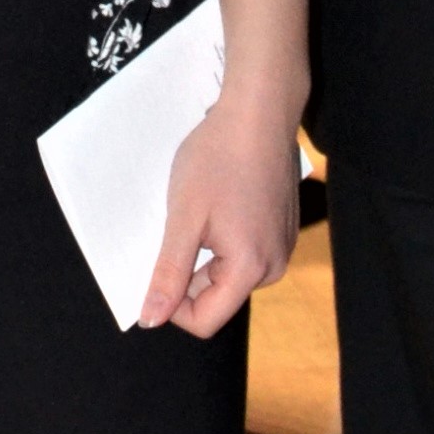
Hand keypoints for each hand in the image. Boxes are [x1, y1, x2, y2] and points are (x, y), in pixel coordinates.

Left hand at [138, 82, 302, 336]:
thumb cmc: (219, 159)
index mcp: (251, 269)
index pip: (205, 320)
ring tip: (201, 211)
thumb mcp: (184, 219)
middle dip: (188, 273)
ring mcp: (281, 247)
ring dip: (204, 254)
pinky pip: (243, 254)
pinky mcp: (281, 230)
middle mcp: (274, 266)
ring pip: (228, 275)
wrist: (259, 113)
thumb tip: (152, 319)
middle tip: (179, 228)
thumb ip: (168, 274)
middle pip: (217, 298)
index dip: (172, 305)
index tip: (156, 268)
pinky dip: (221, 239)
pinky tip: (218, 204)